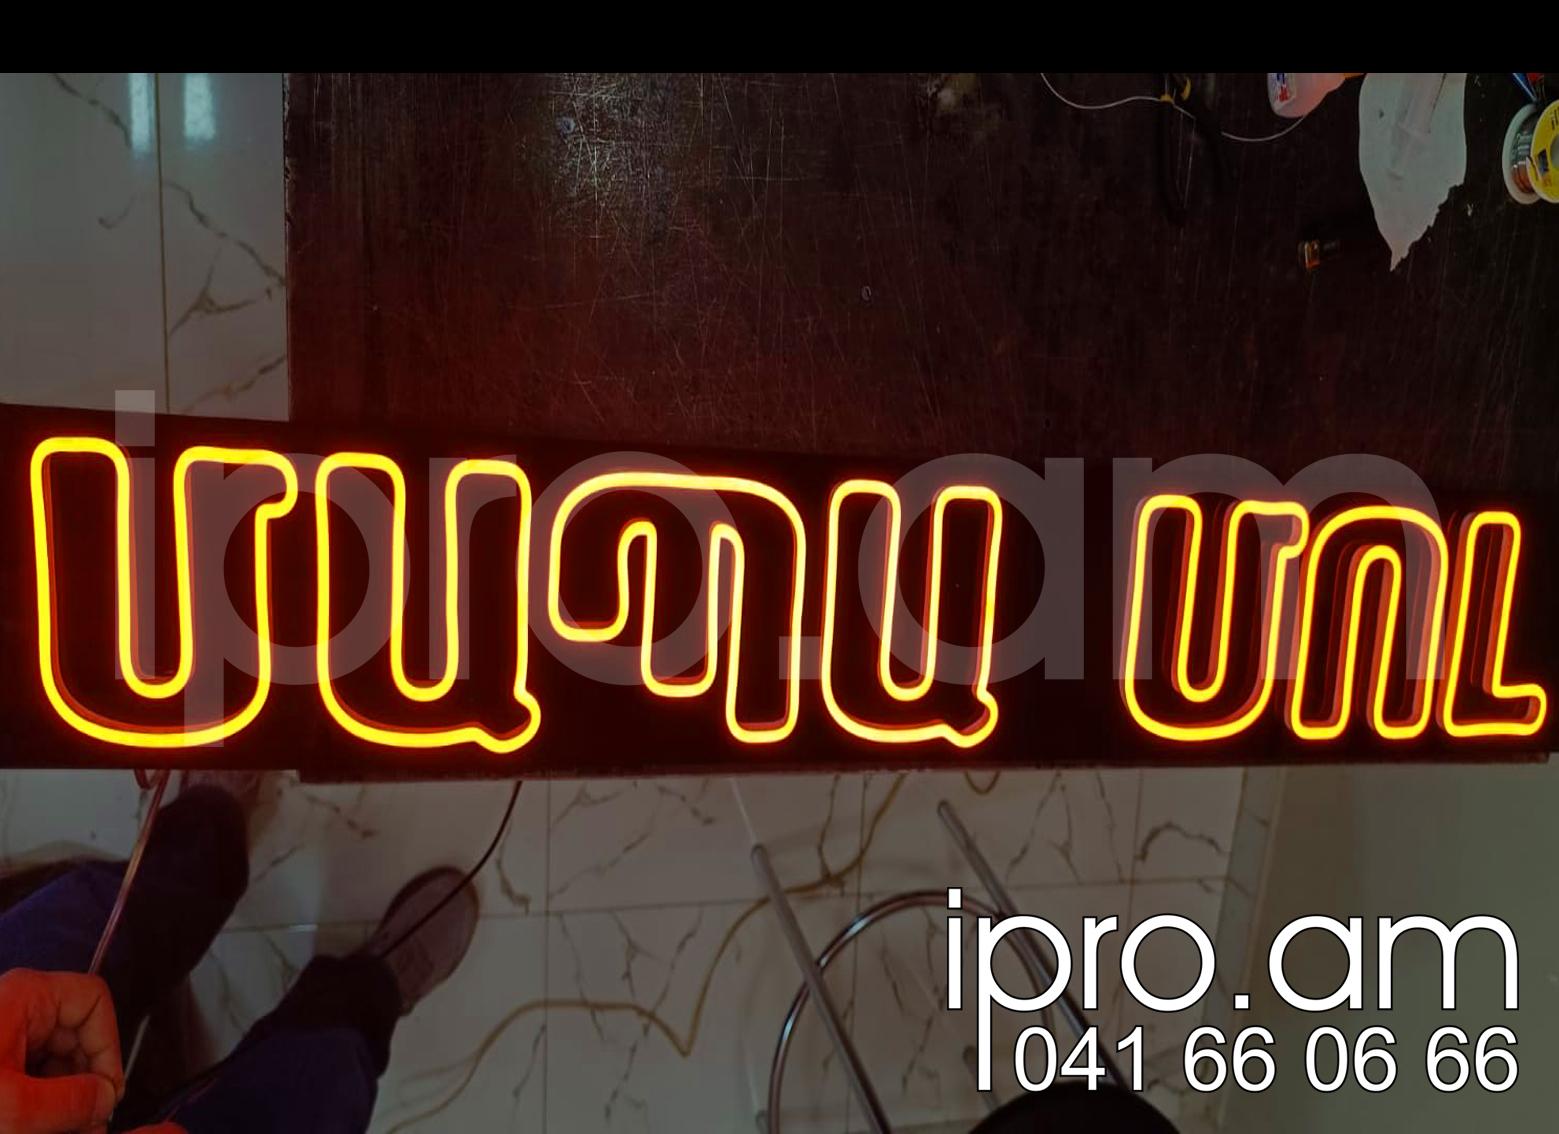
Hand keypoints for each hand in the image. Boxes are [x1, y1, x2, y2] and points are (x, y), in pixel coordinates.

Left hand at [0, 969, 121, 1133]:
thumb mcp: (13, 1106)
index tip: (105, 1089)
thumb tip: (106, 1099)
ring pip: (60, 1058)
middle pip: (81, 1034)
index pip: (96, 1001)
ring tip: (65, 1126)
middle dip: (88, 1080)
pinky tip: (42, 1123)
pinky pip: (35, 1073)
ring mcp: (6, 1032)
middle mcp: (19, 1007)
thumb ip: (71, 1102)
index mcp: (27, 996)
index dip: (108, 1046)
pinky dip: (45, 1100)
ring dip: (69, 1095)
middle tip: (87, 1121)